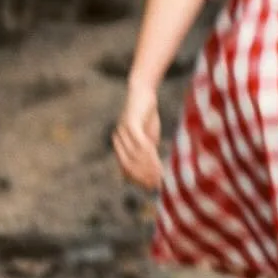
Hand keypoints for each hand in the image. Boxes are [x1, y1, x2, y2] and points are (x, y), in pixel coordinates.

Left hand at [113, 77, 162, 191]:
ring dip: (149, 167)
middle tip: (158, 183)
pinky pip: (139, 143)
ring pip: (136, 156)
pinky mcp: (130, 123)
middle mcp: (118, 141)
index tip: (153, 186)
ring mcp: (122, 132)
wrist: (143, 90)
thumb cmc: (146, 115)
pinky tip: (158, 158)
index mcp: (120, 146)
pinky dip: (149, 153)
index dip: (140, 180)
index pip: (127, 170)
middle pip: (130, 165)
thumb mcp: (147, 137)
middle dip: (144, 176)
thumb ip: (146, 153)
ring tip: (160, 174)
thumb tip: (153, 172)